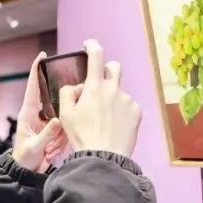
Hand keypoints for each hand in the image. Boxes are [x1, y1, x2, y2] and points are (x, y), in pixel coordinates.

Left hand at [11, 52, 69, 171]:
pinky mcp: (55, 131)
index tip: (42, 56)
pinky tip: (54, 152)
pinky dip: (62, 141)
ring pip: (63, 116)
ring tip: (50, 148)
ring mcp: (48, 122)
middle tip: (64, 114)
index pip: (32, 87)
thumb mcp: (33, 147)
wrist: (27, 173)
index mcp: (28, 113)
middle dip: (61, 105)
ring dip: (60, 134)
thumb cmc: (24, 159)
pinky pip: (65, 129)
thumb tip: (59, 120)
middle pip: (53, 99)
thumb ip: (47, 134)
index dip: (36, 70)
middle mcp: (38, 114)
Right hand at [58, 40, 141, 157]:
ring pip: (119, 92)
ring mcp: (127, 100)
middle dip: (107, 71)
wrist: (103, 157)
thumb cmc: (82, 136)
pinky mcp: (136, 112)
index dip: (92, 45)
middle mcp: (113, 89)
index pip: (96, 55)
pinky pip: (128, 106)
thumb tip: (77, 87)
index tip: (89, 45)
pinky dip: (121, 112)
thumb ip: (68, 93)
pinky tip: (115, 126)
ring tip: (104, 119)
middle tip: (99, 85)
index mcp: (94, 87)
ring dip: (112, 98)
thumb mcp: (65, 114)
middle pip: (114, 67)